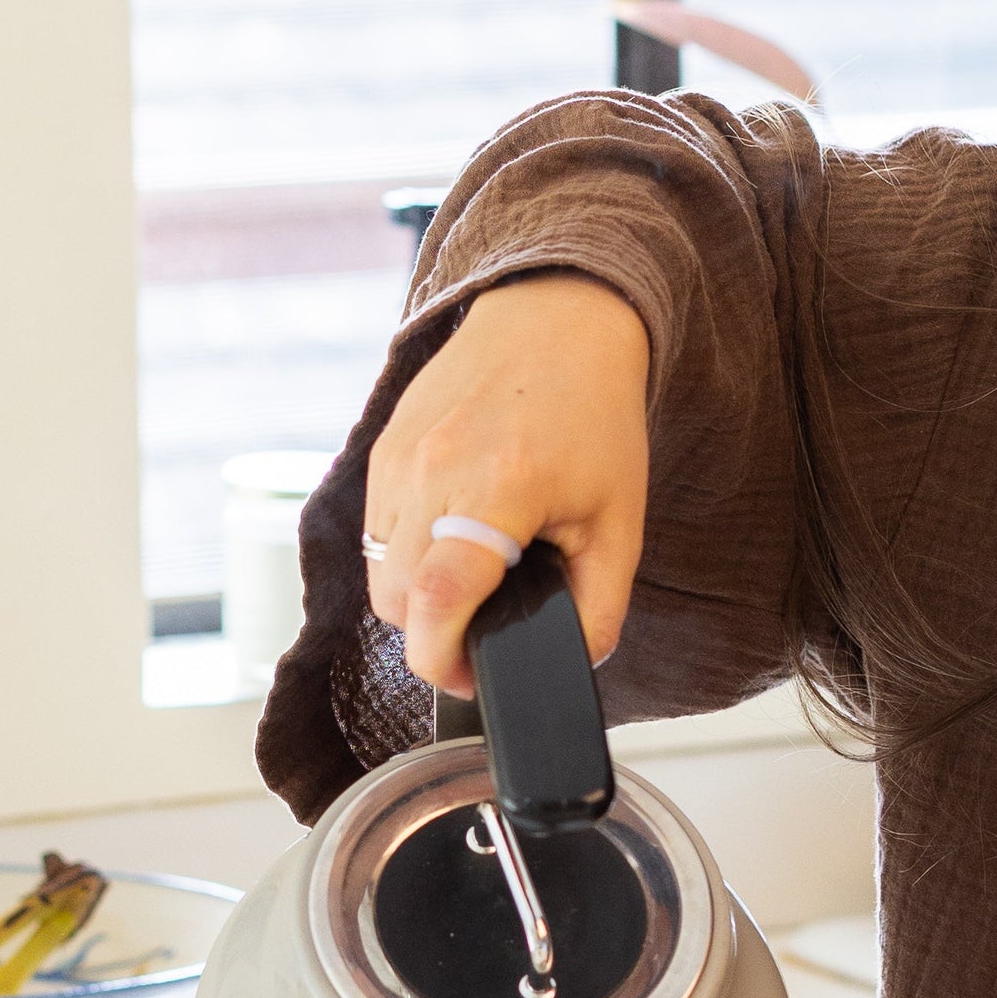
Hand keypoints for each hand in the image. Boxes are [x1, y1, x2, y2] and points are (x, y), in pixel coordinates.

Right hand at [363, 272, 650, 694]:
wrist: (558, 318)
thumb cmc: (594, 417)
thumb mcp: (620, 524)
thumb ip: (600, 607)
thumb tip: (574, 662)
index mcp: (497, 489)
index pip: (437, 599)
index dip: (443, 660)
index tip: (473, 679)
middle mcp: (431, 471)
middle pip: (397, 601)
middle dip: (434, 636)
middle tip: (484, 637)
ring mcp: (397, 458)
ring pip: (378, 572)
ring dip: (417, 598)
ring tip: (474, 588)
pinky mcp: (383, 449)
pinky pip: (376, 533)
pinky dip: (407, 556)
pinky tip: (455, 542)